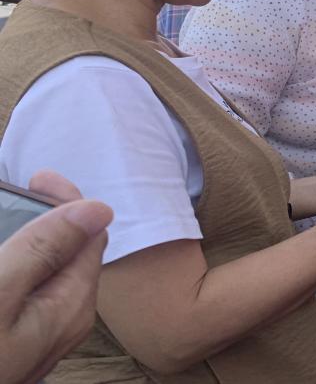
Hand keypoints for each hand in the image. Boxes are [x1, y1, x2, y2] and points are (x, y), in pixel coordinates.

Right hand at [0, 171, 112, 383]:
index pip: (91, 233)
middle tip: (17, 193)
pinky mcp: (9, 346)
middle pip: (68, 253)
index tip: (35, 176)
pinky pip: (19, 297)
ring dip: (24, 244)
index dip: (66, 199)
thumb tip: (99, 208)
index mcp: (70, 306)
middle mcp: (62, 324)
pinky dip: (11, 270)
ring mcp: (34, 339)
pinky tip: (2, 255)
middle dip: (45, 218)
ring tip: (9, 218)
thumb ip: (45, 250)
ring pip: (41, 275)